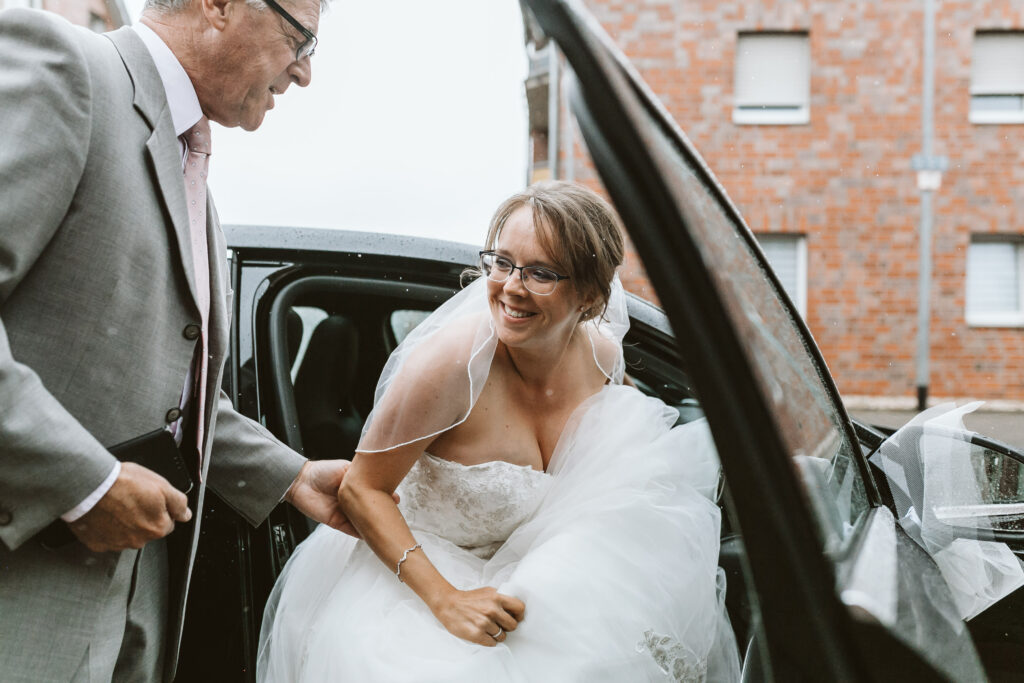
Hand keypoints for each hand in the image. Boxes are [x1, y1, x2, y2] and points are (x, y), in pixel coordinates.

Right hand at [69, 462, 191, 551]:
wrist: (88, 486)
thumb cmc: (123, 483)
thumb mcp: (161, 485)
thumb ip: (178, 503)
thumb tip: (186, 514)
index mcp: (157, 527)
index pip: (168, 522)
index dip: (161, 508)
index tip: (150, 499)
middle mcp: (139, 541)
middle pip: (147, 529)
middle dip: (143, 517)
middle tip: (131, 499)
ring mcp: (117, 544)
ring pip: (128, 534)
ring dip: (125, 523)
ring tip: (115, 504)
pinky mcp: (98, 544)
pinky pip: (107, 538)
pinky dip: (106, 529)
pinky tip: (103, 514)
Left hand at [284, 460, 399, 536]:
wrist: (302, 481)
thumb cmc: (322, 471)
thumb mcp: (347, 468)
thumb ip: (362, 476)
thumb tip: (378, 482)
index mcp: (356, 487)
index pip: (374, 493)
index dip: (386, 496)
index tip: (396, 498)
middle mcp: (353, 501)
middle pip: (370, 509)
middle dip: (382, 512)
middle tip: (394, 513)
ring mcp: (347, 513)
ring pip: (364, 521)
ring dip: (374, 523)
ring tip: (388, 525)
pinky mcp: (338, 523)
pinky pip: (353, 530)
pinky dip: (363, 533)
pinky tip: (373, 533)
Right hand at [431, 587, 524, 645]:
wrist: (447, 604)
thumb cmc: (468, 599)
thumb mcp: (487, 592)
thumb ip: (501, 599)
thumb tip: (514, 610)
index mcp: (496, 597)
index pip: (520, 608)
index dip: (519, 616)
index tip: (515, 618)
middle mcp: (492, 610)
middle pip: (513, 625)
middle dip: (507, 627)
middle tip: (500, 625)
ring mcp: (484, 623)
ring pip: (502, 636)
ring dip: (497, 635)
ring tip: (487, 629)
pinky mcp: (477, 634)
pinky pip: (492, 643)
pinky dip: (489, 641)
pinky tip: (482, 634)